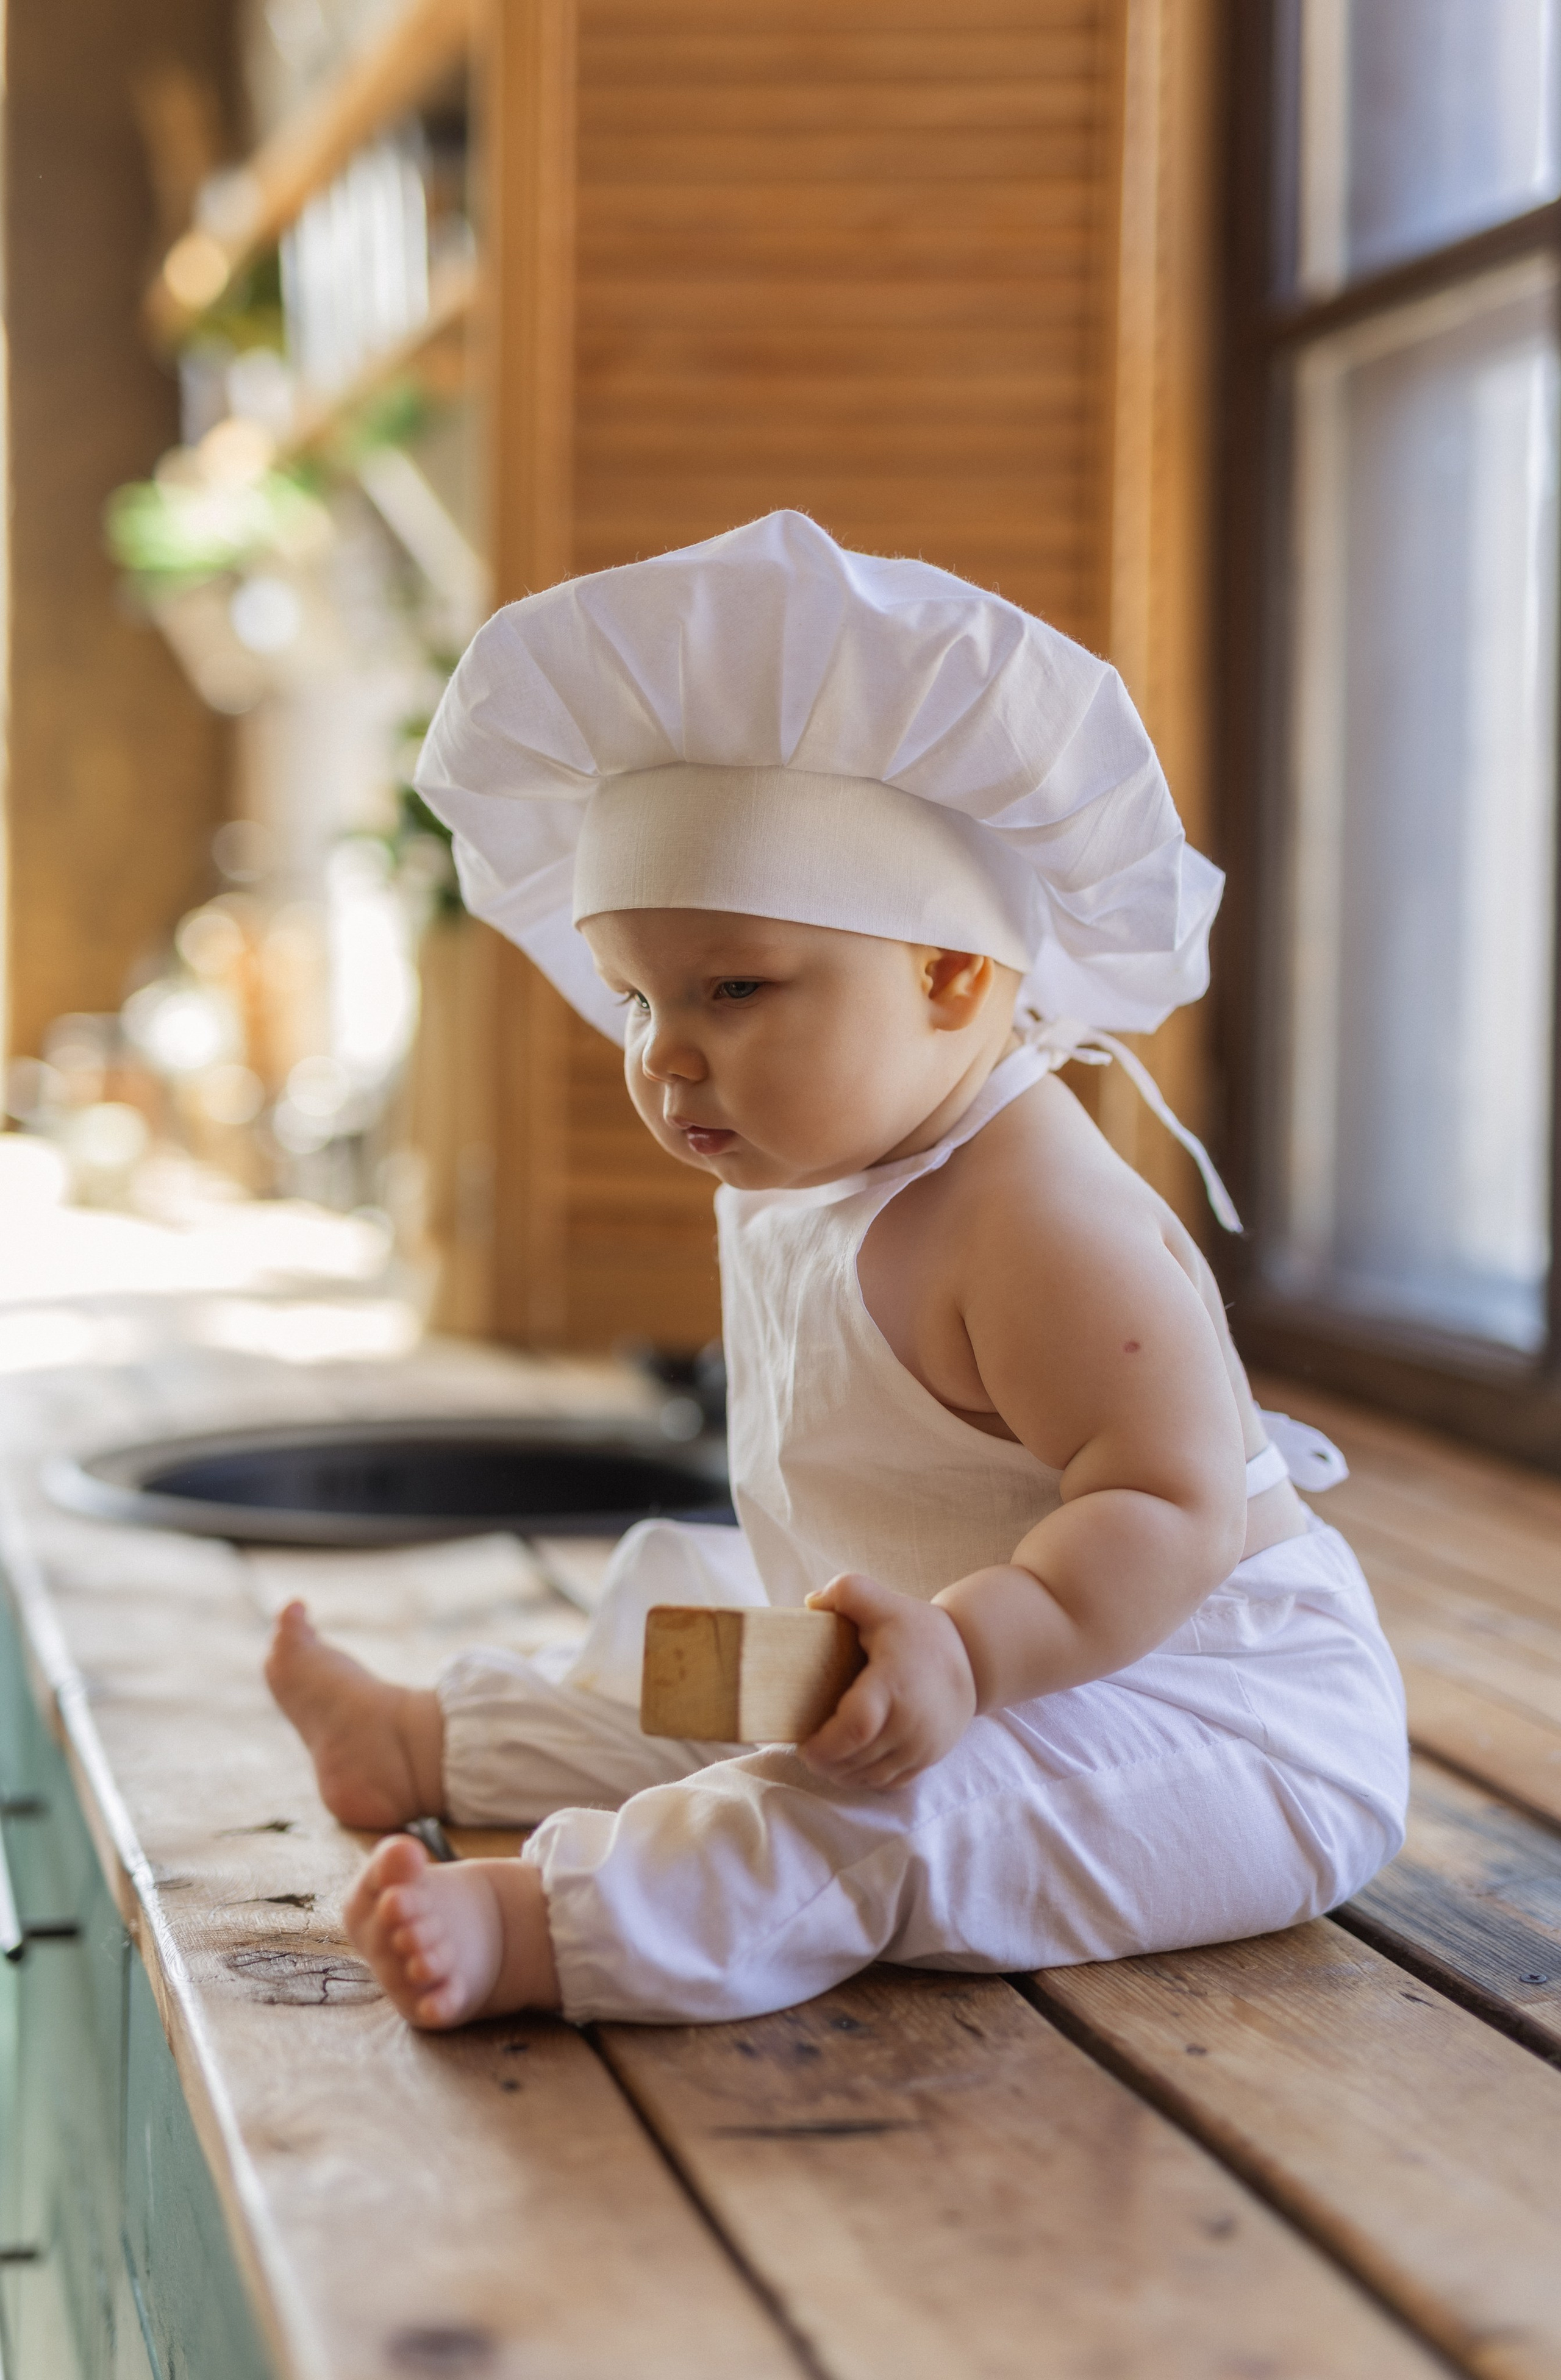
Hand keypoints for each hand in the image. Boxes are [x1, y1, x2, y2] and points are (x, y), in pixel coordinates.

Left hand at [797, 1573, 976, 1789]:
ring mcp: (923, 1745)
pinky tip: (850, 1766)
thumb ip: (848, 1592)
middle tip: (807, 1750)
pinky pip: (890, 1782)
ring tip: (824, 1758)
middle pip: (857, 1758)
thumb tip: (811, 1603)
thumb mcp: (885, 1602)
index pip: (856, 1726)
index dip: (824, 1743)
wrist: (974, 1659)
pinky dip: (865, 1779)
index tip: (803, 1742)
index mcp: (893, 1683)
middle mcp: (910, 1722)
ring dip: (841, 1773)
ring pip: (870, 1775)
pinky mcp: (929, 1758)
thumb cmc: (920, 1630)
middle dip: (824, 1761)